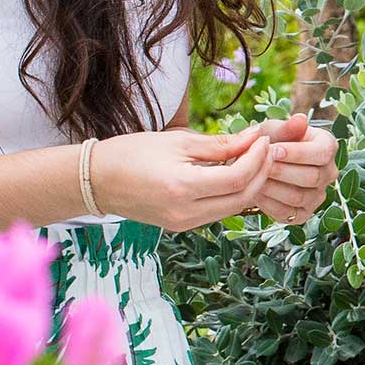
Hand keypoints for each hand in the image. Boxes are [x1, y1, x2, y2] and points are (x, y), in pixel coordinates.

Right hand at [90, 126, 275, 231]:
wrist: (96, 181)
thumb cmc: (133, 153)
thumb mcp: (178, 141)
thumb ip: (220, 144)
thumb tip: (255, 137)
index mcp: (183, 188)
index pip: (238, 177)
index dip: (258, 158)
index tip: (264, 138)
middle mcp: (185, 213)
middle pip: (243, 198)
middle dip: (261, 173)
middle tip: (268, 149)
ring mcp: (183, 224)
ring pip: (233, 208)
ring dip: (250, 185)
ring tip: (254, 158)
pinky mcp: (181, 227)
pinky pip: (217, 212)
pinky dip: (232, 194)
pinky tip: (235, 174)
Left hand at [248, 113, 337, 223]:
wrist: (261, 163)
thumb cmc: (271, 142)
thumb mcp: (275, 129)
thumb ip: (287, 126)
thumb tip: (301, 119)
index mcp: (328, 148)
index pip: (322, 153)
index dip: (297, 153)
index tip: (273, 149)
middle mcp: (329, 173)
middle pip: (312, 177)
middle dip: (281, 171)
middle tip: (257, 165)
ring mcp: (318, 196)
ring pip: (299, 197)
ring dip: (273, 188)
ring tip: (252, 178)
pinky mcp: (303, 214)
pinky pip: (288, 213)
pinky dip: (268, 204)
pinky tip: (254, 191)